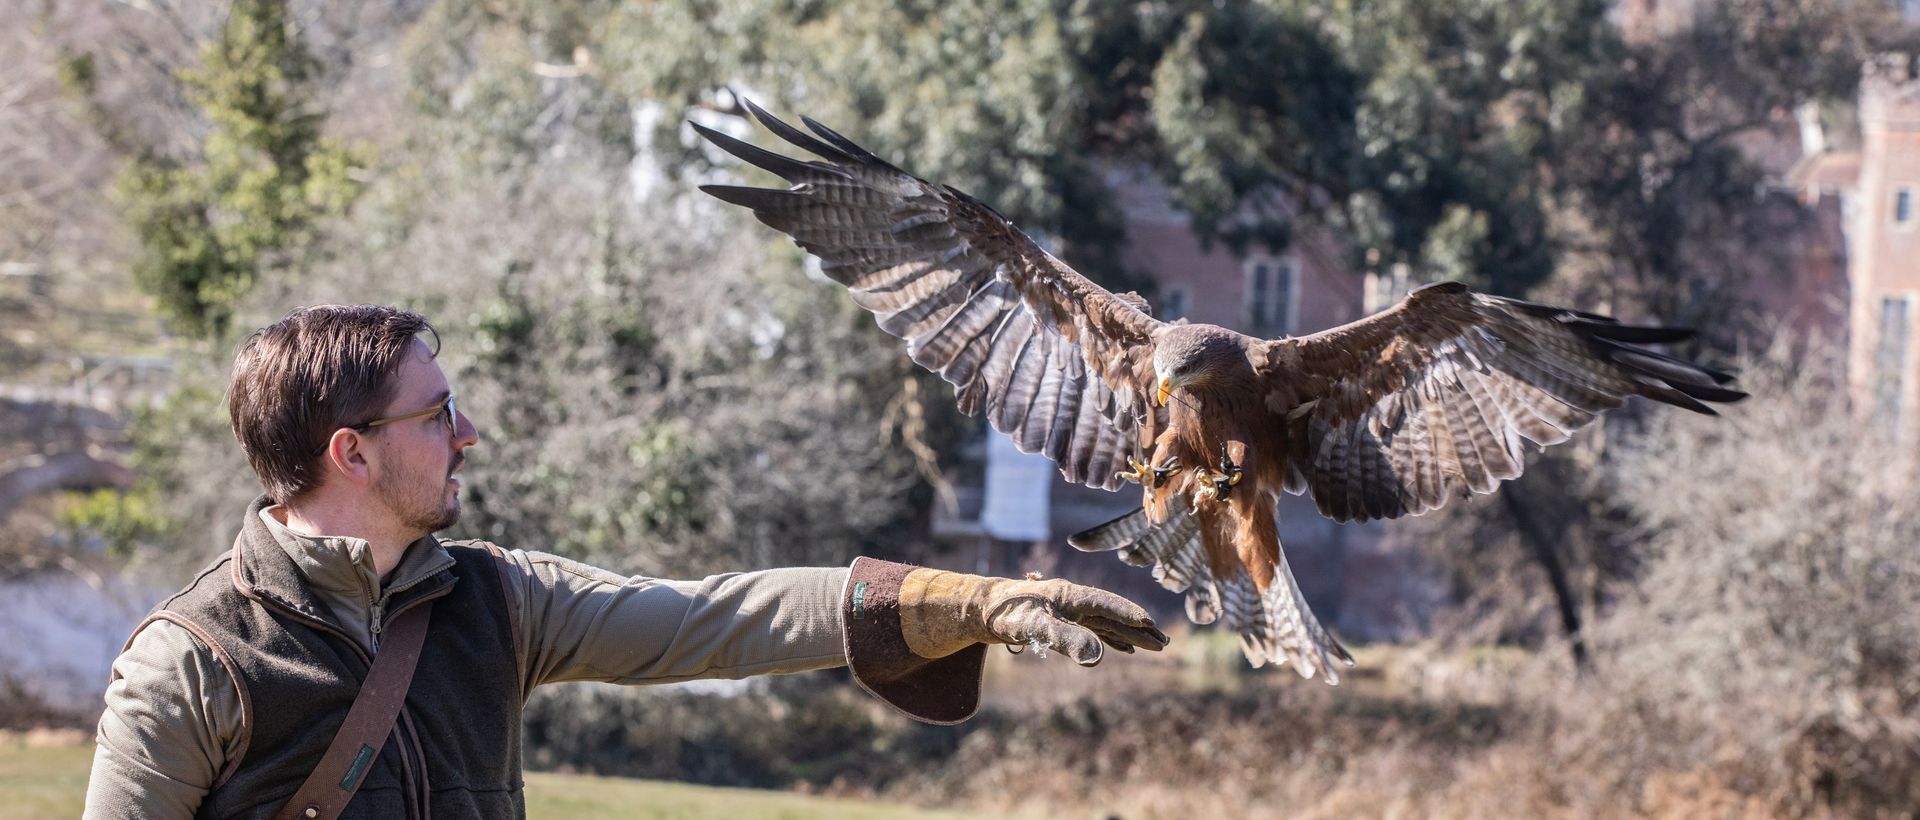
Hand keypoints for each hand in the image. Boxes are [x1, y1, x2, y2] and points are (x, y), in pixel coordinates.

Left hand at [897, 569, 1169, 664]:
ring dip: (1129, 634)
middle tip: (1165, 643)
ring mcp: (1068, 609)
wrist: (980, 608)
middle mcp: (1073, 600)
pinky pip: (1093, 628)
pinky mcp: (1061, 619)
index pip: (1108, 606)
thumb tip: (1098, 659)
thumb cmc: (1006, 616)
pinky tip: (1119, 648)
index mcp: (1071, 596)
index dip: (1130, 616)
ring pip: (1106, 622)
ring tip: (1152, 646)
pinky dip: (1110, 637)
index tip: (1151, 626)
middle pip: (1113, 614)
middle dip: (1139, 629)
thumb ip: (1067, 640)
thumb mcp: (1036, 629)